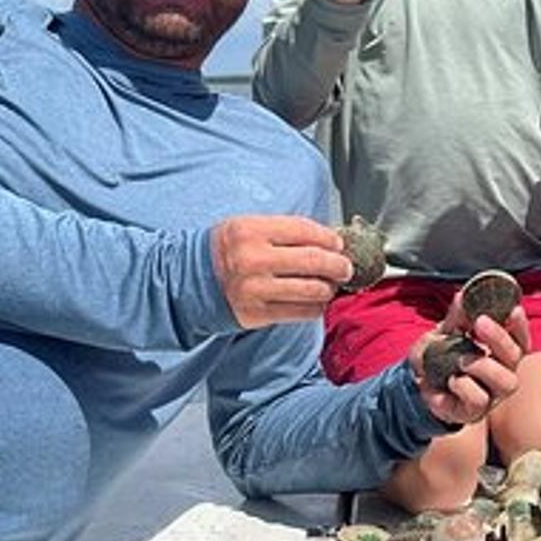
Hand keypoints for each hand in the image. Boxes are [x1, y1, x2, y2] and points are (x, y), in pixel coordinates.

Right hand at [207, 215, 352, 327]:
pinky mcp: (258, 313)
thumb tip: (331, 240)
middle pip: (314, 261)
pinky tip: (316, 301)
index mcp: (252, 231)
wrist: (195, 279)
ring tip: (331, 285)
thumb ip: (286, 230)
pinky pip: (301, 312)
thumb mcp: (249, 226)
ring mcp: (255, 289)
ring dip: (329, 288)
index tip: (338, 244)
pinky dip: (316, 307)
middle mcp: (253, 260)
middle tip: (345, 268)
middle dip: (338, 265)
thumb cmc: (231, 250)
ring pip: (312, 290)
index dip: (329, 238)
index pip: (305, 231)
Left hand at [410, 305, 527, 425]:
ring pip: (506, 382)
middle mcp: (502, 372)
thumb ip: (455, 318)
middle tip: (480, 322)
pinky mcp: (475, 411)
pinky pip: (479, 400)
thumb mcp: (443, 332)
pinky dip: (463, 386)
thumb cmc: (439, 354)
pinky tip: (450, 380)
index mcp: (500, 352)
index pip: (520, 339)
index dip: (520, 326)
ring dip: (483, 365)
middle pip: (516, 357)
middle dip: (500, 338)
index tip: (513, 310)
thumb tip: (462, 297)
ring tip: (461, 360)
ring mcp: (492, 394)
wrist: (417, 382)